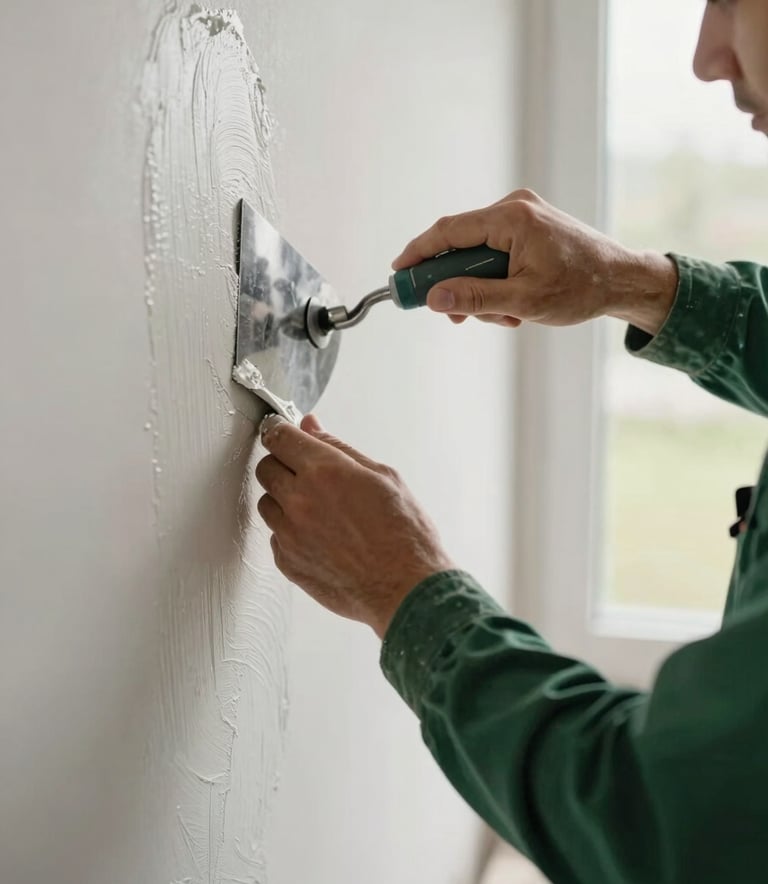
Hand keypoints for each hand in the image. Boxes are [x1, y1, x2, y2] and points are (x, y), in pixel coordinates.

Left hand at [255, 414, 454, 638]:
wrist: (407, 588)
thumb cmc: (404, 534)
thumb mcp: (383, 476)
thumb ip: (339, 448)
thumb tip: (311, 427)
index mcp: (325, 471)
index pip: (279, 437)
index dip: (280, 432)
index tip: (284, 435)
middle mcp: (300, 500)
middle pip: (265, 468)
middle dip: (283, 464)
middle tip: (309, 474)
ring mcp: (290, 534)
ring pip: (267, 503)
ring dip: (284, 500)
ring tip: (320, 510)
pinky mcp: (287, 562)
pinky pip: (275, 536)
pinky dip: (290, 532)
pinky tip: (321, 536)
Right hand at [393, 189, 677, 335]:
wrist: (623, 280)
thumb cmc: (581, 288)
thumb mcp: (523, 300)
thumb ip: (474, 298)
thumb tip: (434, 299)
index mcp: (512, 218)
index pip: (448, 231)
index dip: (419, 253)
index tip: (399, 272)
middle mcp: (515, 208)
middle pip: (461, 244)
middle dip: (457, 284)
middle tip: (454, 315)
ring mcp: (523, 216)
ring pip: (478, 254)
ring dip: (482, 289)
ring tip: (506, 316)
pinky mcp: (530, 227)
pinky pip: (496, 253)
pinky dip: (497, 281)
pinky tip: (515, 304)